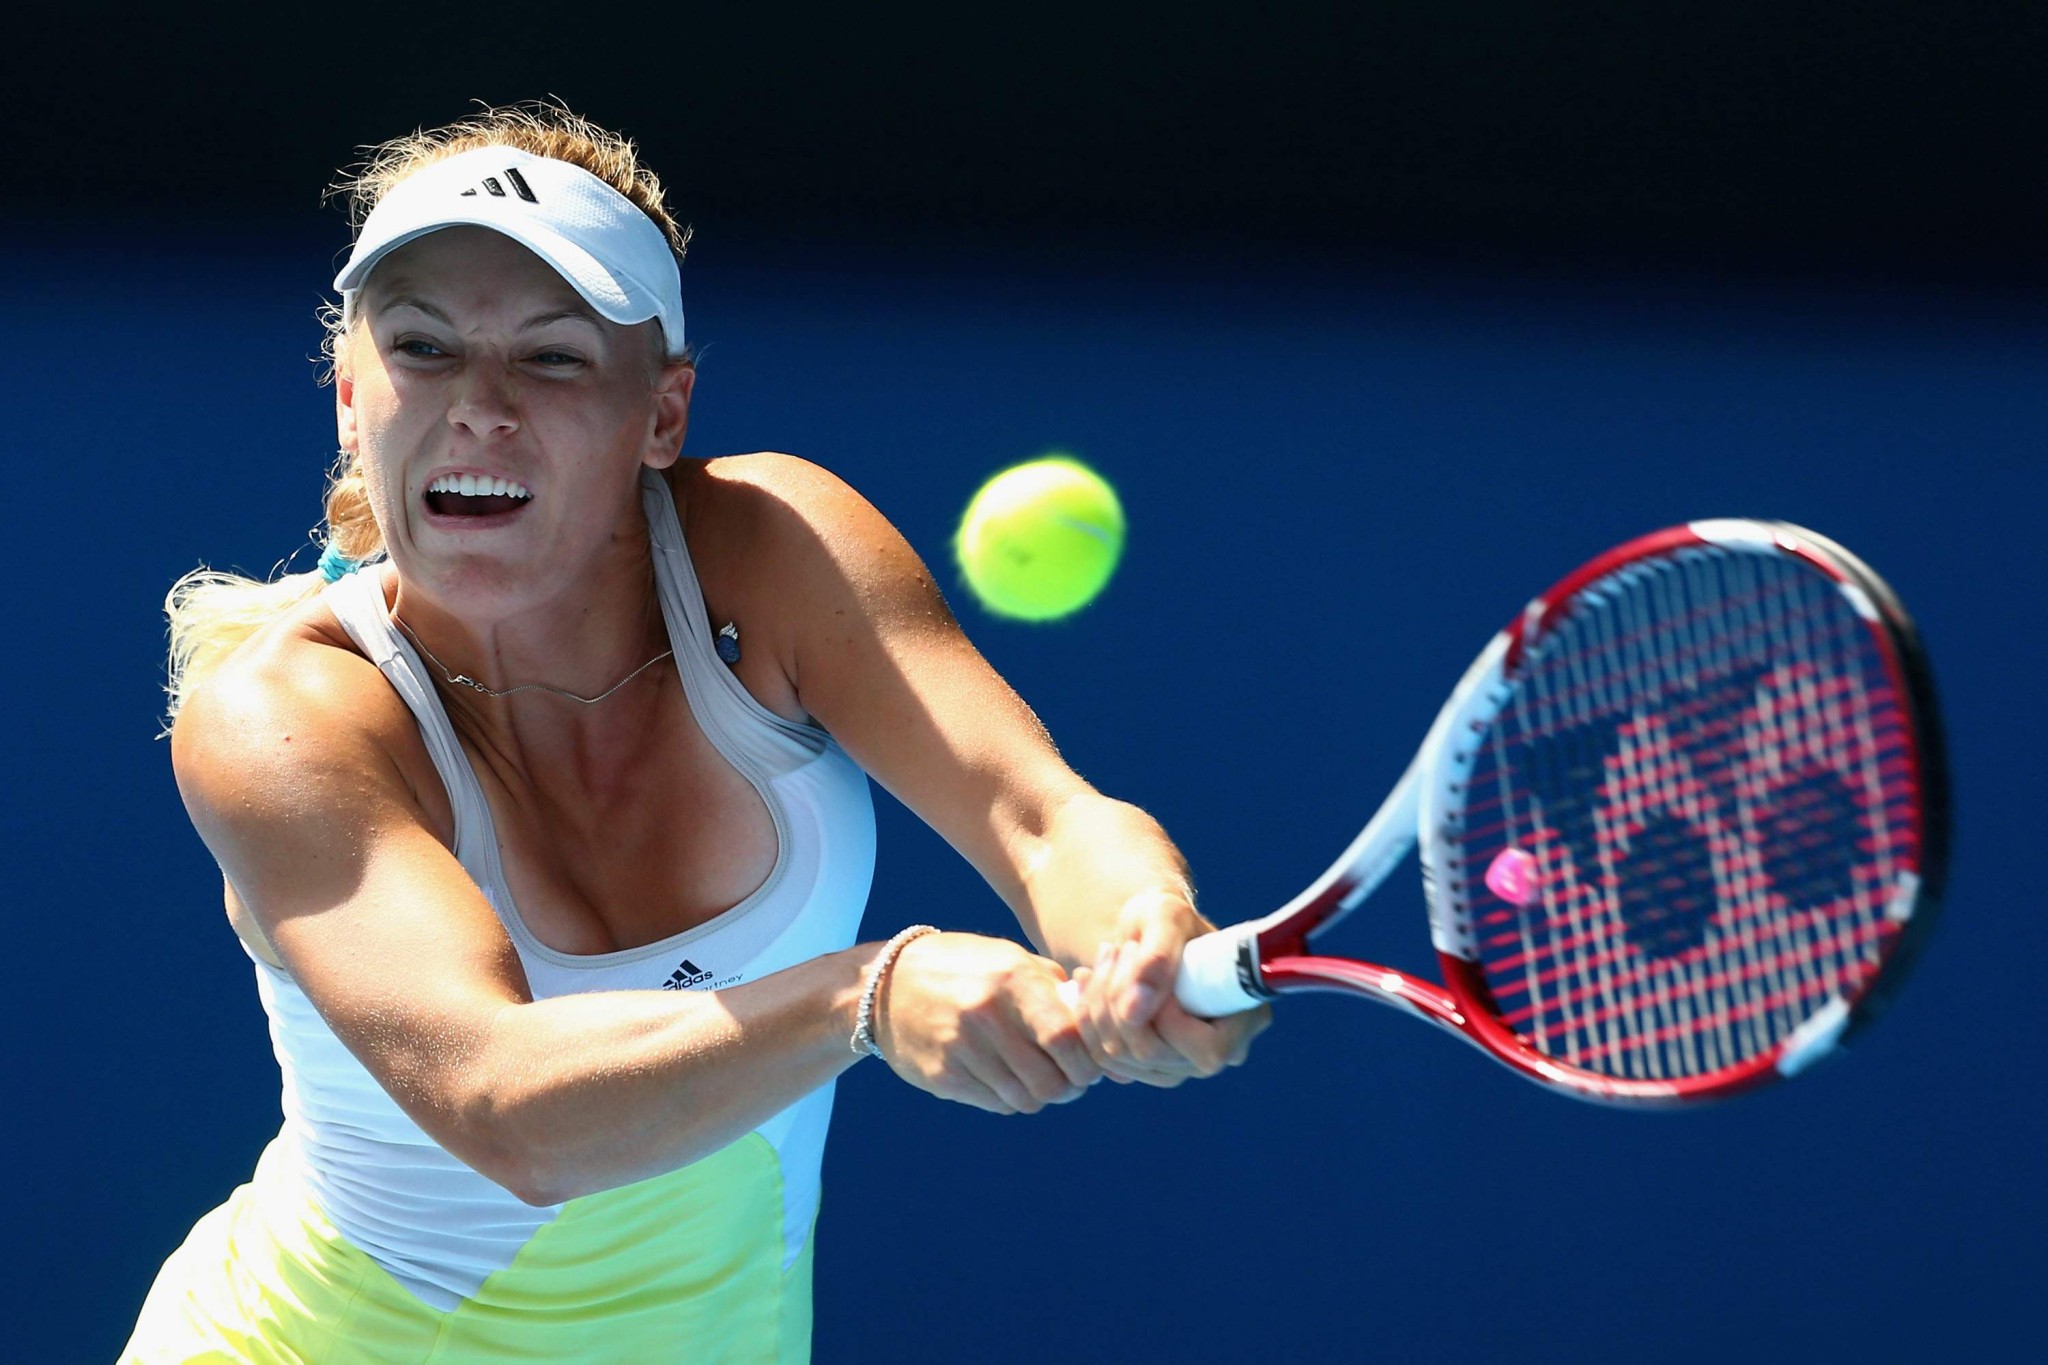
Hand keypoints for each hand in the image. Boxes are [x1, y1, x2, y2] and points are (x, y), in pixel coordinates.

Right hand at [872, 932, 1101, 1114]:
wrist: (886, 985)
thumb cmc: (965, 968)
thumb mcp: (1010, 959)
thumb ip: (1056, 987)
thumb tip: (1107, 1022)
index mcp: (1012, 980)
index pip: (1068, 1038)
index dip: (1089, 1060)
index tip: (1091, 1062)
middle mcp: (986, 1015)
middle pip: (1052, 1080)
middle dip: (1071, 1087)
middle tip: (1071, 1079)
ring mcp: (961, 1048)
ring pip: (1026, 1099)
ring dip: (1042, 1096)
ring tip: (1040, 1080)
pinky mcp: (943, 1076)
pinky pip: (996, 1104)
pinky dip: (1011, 1099)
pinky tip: (1007, 1080)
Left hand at [1068, 890, 1269, 1086]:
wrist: (1144, 930)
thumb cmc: (1165, 917)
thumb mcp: (1164, 917)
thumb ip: (1156, 958)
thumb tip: (1135, 1013)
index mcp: (1245, 1016)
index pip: (1208, 1049)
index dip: (1168, 1017)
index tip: (1144, 965)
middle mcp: (1219, 1050)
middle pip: (1153, 1055)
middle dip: (1119, 1000)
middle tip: (1113, 950)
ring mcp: (1180, 1064)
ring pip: (1121, 1059)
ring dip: (1098, 1005)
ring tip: (1102, 959)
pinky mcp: (1145, 1067)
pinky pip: (1102, 1061)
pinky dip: (1086, 1019)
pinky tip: (1089, 982)